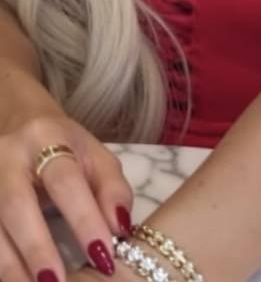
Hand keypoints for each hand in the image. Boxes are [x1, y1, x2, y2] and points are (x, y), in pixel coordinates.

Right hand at [0, 111, 132, 281]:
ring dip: (11, 265)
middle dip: (36, 247)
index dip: (83, 218)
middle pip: (16, 204)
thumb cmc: (66, 147)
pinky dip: (0, 263)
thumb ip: (112, 189)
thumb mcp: (95, 156)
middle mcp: (7, 155)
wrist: (20, 122)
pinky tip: (15, 281)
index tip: (103, 256)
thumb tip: (120, 229)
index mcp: (46, 136)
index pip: (65, 180)